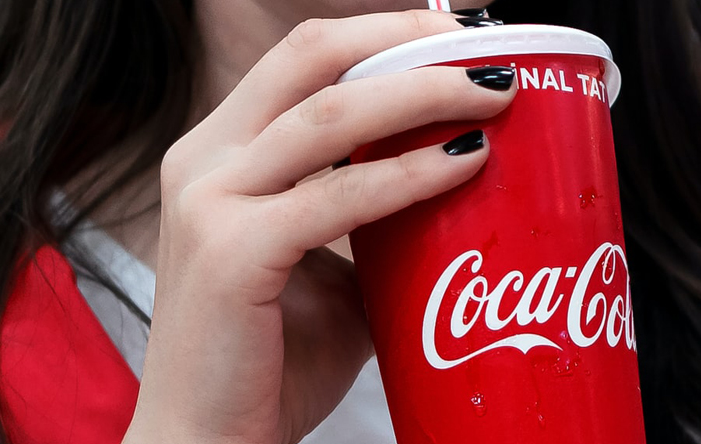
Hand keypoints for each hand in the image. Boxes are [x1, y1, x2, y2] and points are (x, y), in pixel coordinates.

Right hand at [122, 11, 514, 443]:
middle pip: (314, 56)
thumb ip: (375, 221)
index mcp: (224, 152)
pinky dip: (409, 174)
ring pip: (331, 112)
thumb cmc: (271, 360)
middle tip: (489, 55)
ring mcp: (210, 201)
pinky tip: (465, 163)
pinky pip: (336, 196)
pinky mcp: (230, 253)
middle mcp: (206, 160)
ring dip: (423, 94)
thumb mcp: (327, 269)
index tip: (462, 39)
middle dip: (408, 39)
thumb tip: (462, 190)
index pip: (306, 57)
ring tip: (495, 96)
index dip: (386, 32)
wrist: (210, 442)